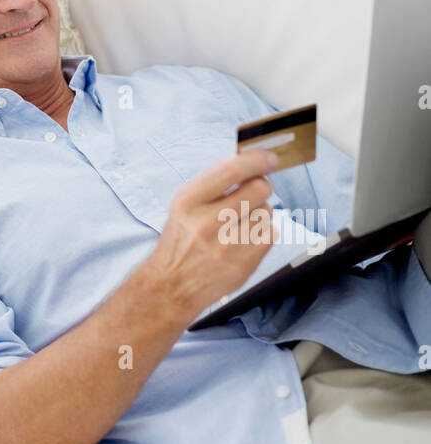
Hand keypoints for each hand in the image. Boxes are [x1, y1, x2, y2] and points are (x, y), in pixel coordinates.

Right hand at [142, 149, 280, 323]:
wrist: (173, 285)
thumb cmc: (182, 239)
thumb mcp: (185, 205)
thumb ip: (214, 183)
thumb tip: (250, 163)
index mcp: (189, 201)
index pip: (231, 170)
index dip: (257, 160)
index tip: (270, 158)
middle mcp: (207, 222)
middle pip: (259, 188)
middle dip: (260, 187)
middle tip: (251, 195)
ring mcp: (227, 245)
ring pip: (267, 211)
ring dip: (259, 213)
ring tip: (240, 224)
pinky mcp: (243, 264)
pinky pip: (271, 234)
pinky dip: (262, 234)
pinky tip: (245, 240)